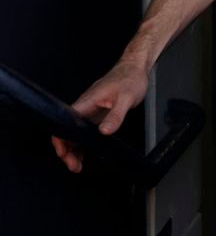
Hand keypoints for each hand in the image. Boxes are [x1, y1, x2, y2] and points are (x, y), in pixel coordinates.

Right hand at [50, 58, 149, 172]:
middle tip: (74, 166)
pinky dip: (82, 144)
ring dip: (73, 149)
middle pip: (66, 131)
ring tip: (77, 165)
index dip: (60, 139)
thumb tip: (104, 132)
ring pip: (74, 134)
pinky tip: (85, 154)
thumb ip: (115, 115)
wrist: (135, 69)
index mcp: (85, 103)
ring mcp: (89, 112)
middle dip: (66, 150)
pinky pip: (84, 132)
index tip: (64, 153)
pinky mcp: (96, 115)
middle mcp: (84, 108)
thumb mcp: (126, 98)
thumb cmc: (130, 79)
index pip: (64, 123)